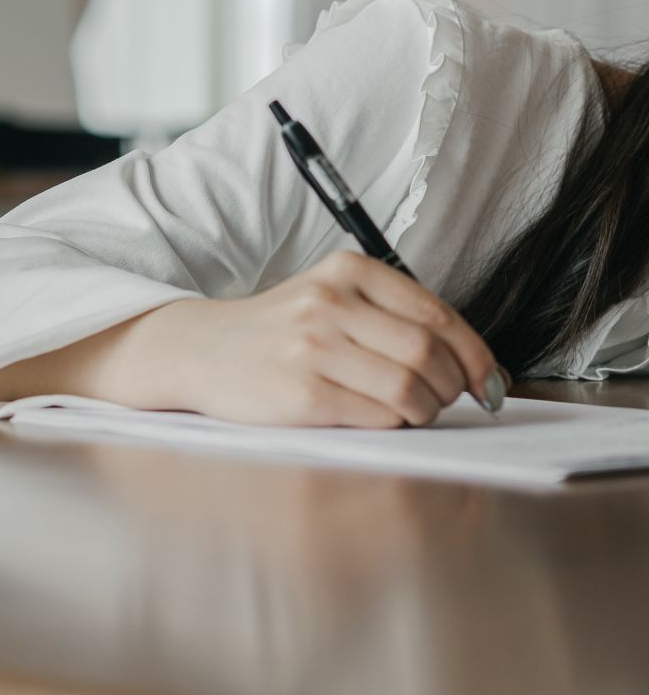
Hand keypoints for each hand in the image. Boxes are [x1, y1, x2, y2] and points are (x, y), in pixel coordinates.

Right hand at [180, 250, 506, 427]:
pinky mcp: (303, 394)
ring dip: (427, 408)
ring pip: (409, 388)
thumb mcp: (329, 296)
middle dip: (454, 385)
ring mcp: (313, 349)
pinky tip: (383, 417)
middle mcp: (330, 303)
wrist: (205, 350)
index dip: (475, 353)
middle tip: (450, 398)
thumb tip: (470, 362)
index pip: (436, 313)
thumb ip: (391, 316)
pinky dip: (396, 423)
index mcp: (347, 271)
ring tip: (416, 410)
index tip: (488, 379)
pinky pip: (378, 415)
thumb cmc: (278, 330)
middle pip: (427, 352)